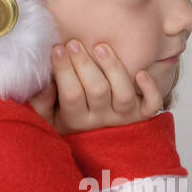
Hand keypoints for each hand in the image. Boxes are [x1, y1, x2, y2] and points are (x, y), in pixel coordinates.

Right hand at [45, 39, 162, 134]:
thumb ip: (40, 101)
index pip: (71, 94)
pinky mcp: (141, 115)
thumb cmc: (66, 120)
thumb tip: (42, 82)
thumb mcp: (47, 117)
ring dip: (113, 68)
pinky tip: (141, 72)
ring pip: (124, 95)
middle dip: (85, 64)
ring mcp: (123, 118)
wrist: (94, 148)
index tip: (56, 48)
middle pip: (97, 91)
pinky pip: (152, 105)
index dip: (64, 70)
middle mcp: (101, 120)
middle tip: (74, 43)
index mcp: (76, 120)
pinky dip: (150, 89)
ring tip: (101, 47)